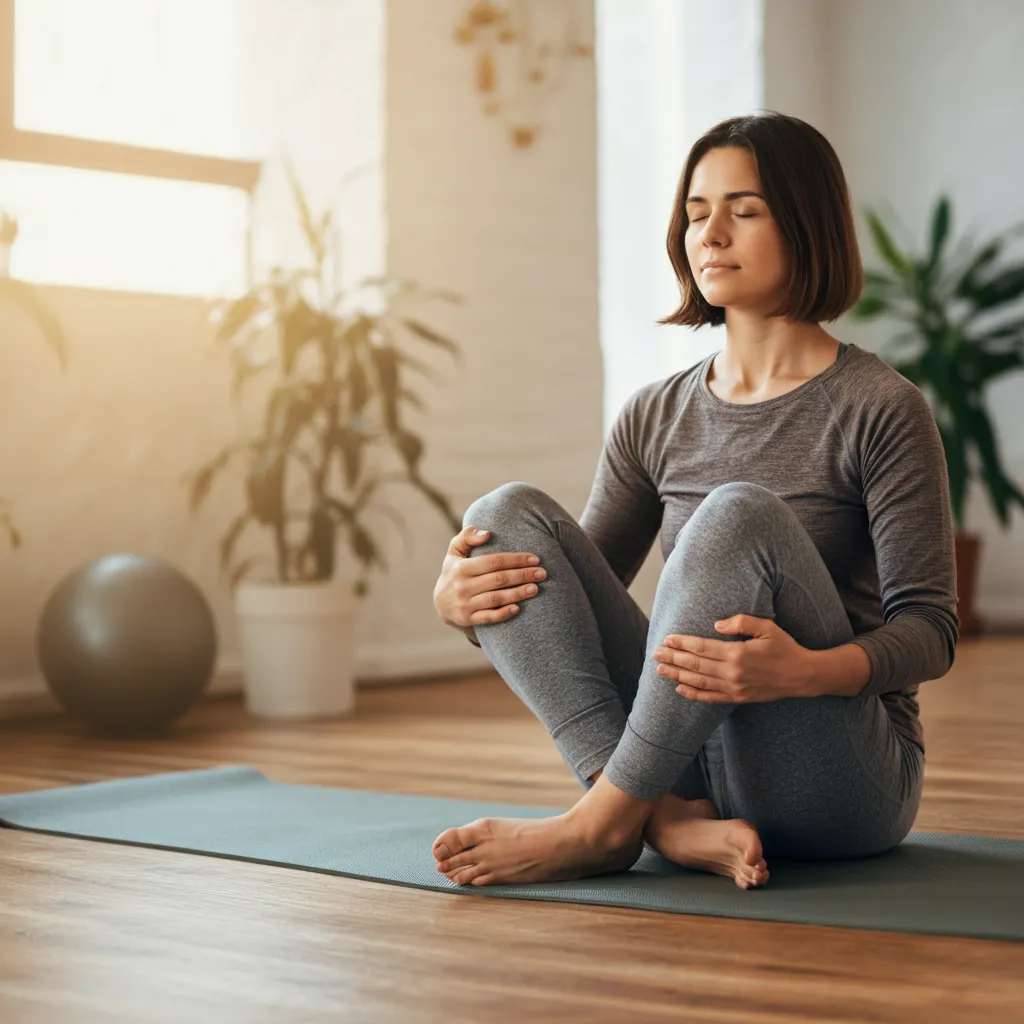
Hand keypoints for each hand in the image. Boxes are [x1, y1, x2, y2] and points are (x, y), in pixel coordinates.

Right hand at [432, 525, 546, 628]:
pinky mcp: (467, 619)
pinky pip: (488, 617)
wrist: (441, 603)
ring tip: (536, 588)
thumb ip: (467, 537)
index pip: (493, 561)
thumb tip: (487, 534)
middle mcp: (462, 586)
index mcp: (461, 567)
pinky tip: (518, 608)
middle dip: (523, 575)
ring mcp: (465, 604)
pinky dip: (504, 613)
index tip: (535, 559)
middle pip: (498, 579)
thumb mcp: (454, 552)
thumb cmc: (454, 572)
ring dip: (518, 594)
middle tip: (542, 573)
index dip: (515, 560)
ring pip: (496, 599)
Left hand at [651, 614, 812, 703]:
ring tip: (660, 670)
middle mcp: (732, 672)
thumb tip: (716, 625)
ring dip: (677, 676)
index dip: (682, 643)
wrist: (803, 676)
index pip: (701, 648)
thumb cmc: (785, 648)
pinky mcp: (738, 698)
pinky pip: (711, 698)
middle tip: (655, 654)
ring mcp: (734, 687)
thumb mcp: (767, 627)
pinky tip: (679, 690)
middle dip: (673, 659)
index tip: (667, 639)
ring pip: (698, 682)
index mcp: (737, 653)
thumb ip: (741, 622)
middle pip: (695, 665)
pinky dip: (693, 695)